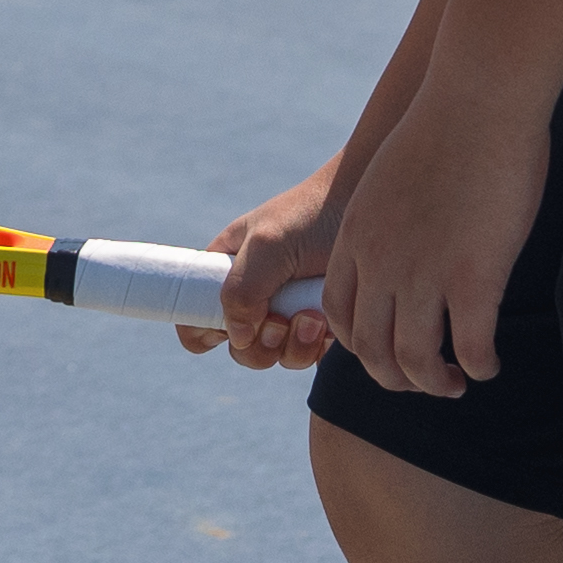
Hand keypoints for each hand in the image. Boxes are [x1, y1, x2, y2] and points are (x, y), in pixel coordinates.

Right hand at [183, 157, 347, 364]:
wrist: (369, 206)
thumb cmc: (311, 215)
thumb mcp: (267, 245)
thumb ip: (241, 290)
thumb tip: (238, 337)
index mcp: (226, 269)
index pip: (193, 312)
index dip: (201, 329)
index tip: (224, 329)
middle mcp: (253, 294)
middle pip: (238, 347)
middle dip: (259, 344)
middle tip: (280, 321)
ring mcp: (286, 311)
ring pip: (274, 356)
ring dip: (292, 346)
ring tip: (313, 316)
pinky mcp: (319, 324)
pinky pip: (307, 355)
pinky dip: (315, 346)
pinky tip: (327, 320)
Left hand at [316, 97, 552, 404]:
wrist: (477, 98)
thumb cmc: (445, 127)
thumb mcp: (389, 180)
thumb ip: (386, 222)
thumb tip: (404, 247)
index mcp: (356, 237)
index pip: (339, 315)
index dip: (361, 345)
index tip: (387, 349)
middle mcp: (380, 263)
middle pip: (371, 350)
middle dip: (395, 378)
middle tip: (424, 381)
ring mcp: (425, 274)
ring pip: (417, 361)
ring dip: (436, 384)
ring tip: (455, 384)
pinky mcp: (474, 277)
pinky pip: (472, 347)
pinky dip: (480, 366)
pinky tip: (489, 365)